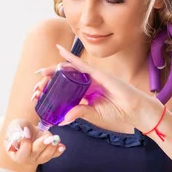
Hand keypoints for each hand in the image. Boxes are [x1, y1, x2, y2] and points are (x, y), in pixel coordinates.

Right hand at [4, 118, 65, 164]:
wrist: (27, 128)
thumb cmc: (19, 128)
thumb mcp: (15, 126)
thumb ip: (17, 130)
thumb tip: (23, 133)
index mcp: (16, 154)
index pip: (21, 154)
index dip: (25, 143)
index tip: (27, 131)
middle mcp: (27, 159)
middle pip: (34, 155)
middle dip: (42, 145)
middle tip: (48, 137)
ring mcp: (38, 158)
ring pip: (45, 157)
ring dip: (51, 148)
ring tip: (56, 139)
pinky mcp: (47, 154)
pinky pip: (53, 155)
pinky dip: (58, 150)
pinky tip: (61, 146)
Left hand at [34, 45, 162, 131]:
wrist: (135, 110)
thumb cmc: (118, 111)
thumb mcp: (94, 113)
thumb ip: (79, 112)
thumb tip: (63, 120)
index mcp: (85, 92)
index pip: (64, 88)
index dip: (50, 88)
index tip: (37, 93)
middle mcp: (87, 82)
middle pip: (63, 78)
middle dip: (48, 80)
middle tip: (37, 86)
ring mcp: (92, 76)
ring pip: (69, 70)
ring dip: (53, 71)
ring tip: (41, 74)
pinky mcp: (98, 73)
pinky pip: (82, 64)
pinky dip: (70, 58)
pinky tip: (60, 51)